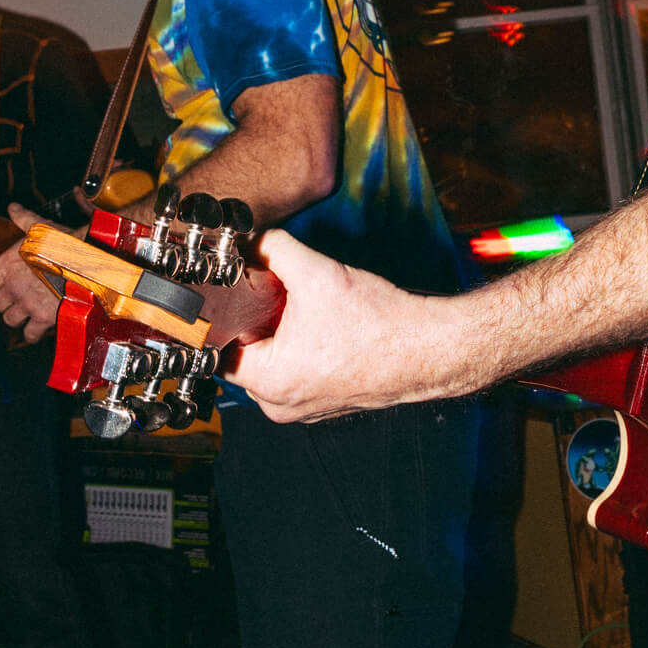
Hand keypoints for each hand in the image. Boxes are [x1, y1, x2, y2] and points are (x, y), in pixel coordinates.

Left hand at [0, 204, 61, 338]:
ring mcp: (28, 305)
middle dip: (5, 302)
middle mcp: (13, 288)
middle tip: (16, 297)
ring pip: (10, 320)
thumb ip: (24, 219)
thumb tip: (13, 208)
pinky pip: (30, 334)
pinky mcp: (44, 319)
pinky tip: (39, 325)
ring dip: (17, 316)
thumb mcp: (42, 228)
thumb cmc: (66, 245)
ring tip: (28, 309)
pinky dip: (33, 333)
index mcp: (7, 266)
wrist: (90, 263)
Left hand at [230, 229, 440, 422]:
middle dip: (253, 321)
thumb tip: (255, 240)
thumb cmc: (381, 324)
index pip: (216, 350)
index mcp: (271, 382)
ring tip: (297, 309)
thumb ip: (274, 249)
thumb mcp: (317, 272)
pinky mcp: (323, 402)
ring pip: (269, 364)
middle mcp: (281, 405)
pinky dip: (297, 349)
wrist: (430, 349)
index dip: (222, 315)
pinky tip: (317, 325)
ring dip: (276, 335)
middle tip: (269, 294)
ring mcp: (303, 407)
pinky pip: (293, 372)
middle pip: (243, 355)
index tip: (231, 293)